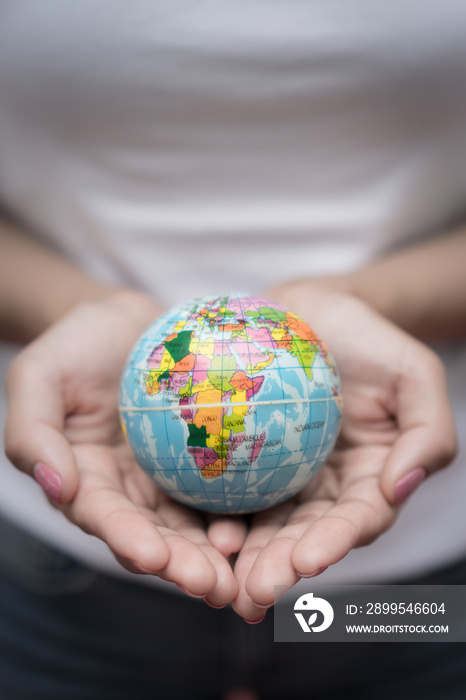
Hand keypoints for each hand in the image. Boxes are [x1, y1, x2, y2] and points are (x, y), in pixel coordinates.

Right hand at [5, 291, 245, 604]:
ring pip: (194, 523)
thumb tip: (59, 486)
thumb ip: (34, 432)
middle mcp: (129, 489)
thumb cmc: (76, 342)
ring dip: (217, 554)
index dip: (127, 540)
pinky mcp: (203, 458)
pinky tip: (271, 521)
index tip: (154, 558)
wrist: (124, 319)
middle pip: (155, 535)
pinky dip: (244, 507)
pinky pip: (225, 484)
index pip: (105, 517)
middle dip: (181, 566)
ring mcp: (168, 477)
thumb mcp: (38, 375)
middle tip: (214, 586)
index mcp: (87, 480)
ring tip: (244, 575)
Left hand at [231, 282, 456, 620]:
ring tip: (221, 582)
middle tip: (254, 591)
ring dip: (246, 557)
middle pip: (306, 535)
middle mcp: (327, 487)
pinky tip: (194, 533)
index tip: (308, 562)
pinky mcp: (247, 459)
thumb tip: (401, 489)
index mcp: (371, 478)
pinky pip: (230, 488)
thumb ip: (427, 434)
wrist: (312, 308)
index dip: (336, 543)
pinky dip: (215, 514)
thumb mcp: (414, 374)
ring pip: (265, 524)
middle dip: (283, 567)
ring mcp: (284, 476)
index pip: (358, 519)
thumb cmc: (368, 337)